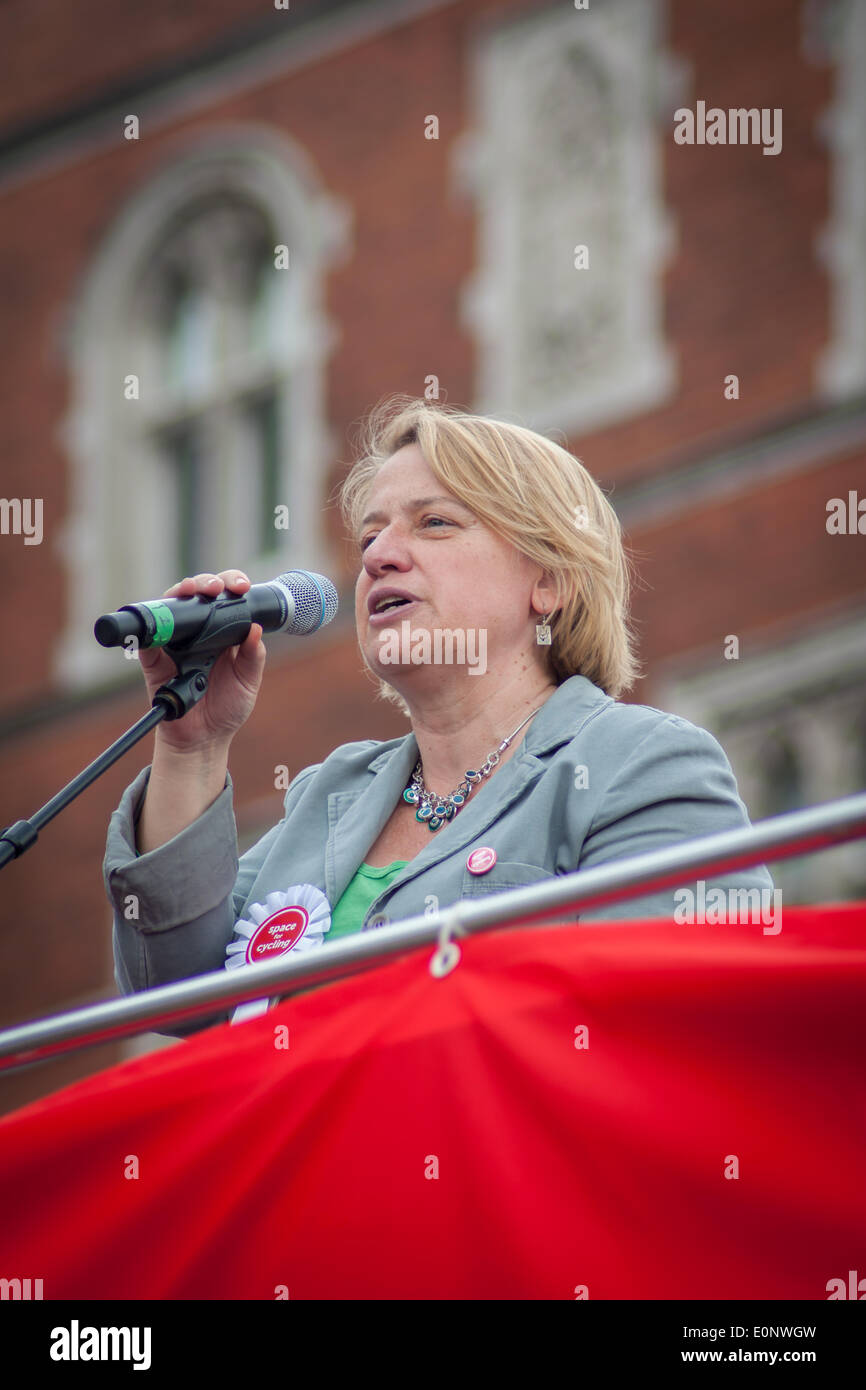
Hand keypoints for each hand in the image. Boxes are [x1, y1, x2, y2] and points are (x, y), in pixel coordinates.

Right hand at [137, 571, 265, 753]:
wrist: (204, 739)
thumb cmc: (227, 709)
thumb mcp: (248, 682)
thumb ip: (254, 657)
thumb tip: (256, 629)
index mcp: (223, 633)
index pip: (225, 598)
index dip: (230, 584)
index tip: (240, 587)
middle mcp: (198, 633)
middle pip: (197, 595)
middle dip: (206, 582)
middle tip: (216, 587)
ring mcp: (175, 644)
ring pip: (171, 607)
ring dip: (179, 593)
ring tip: (191, 591)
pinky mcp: (154, 661)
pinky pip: (147, 640)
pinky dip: (150, 629)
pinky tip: (160, 621)